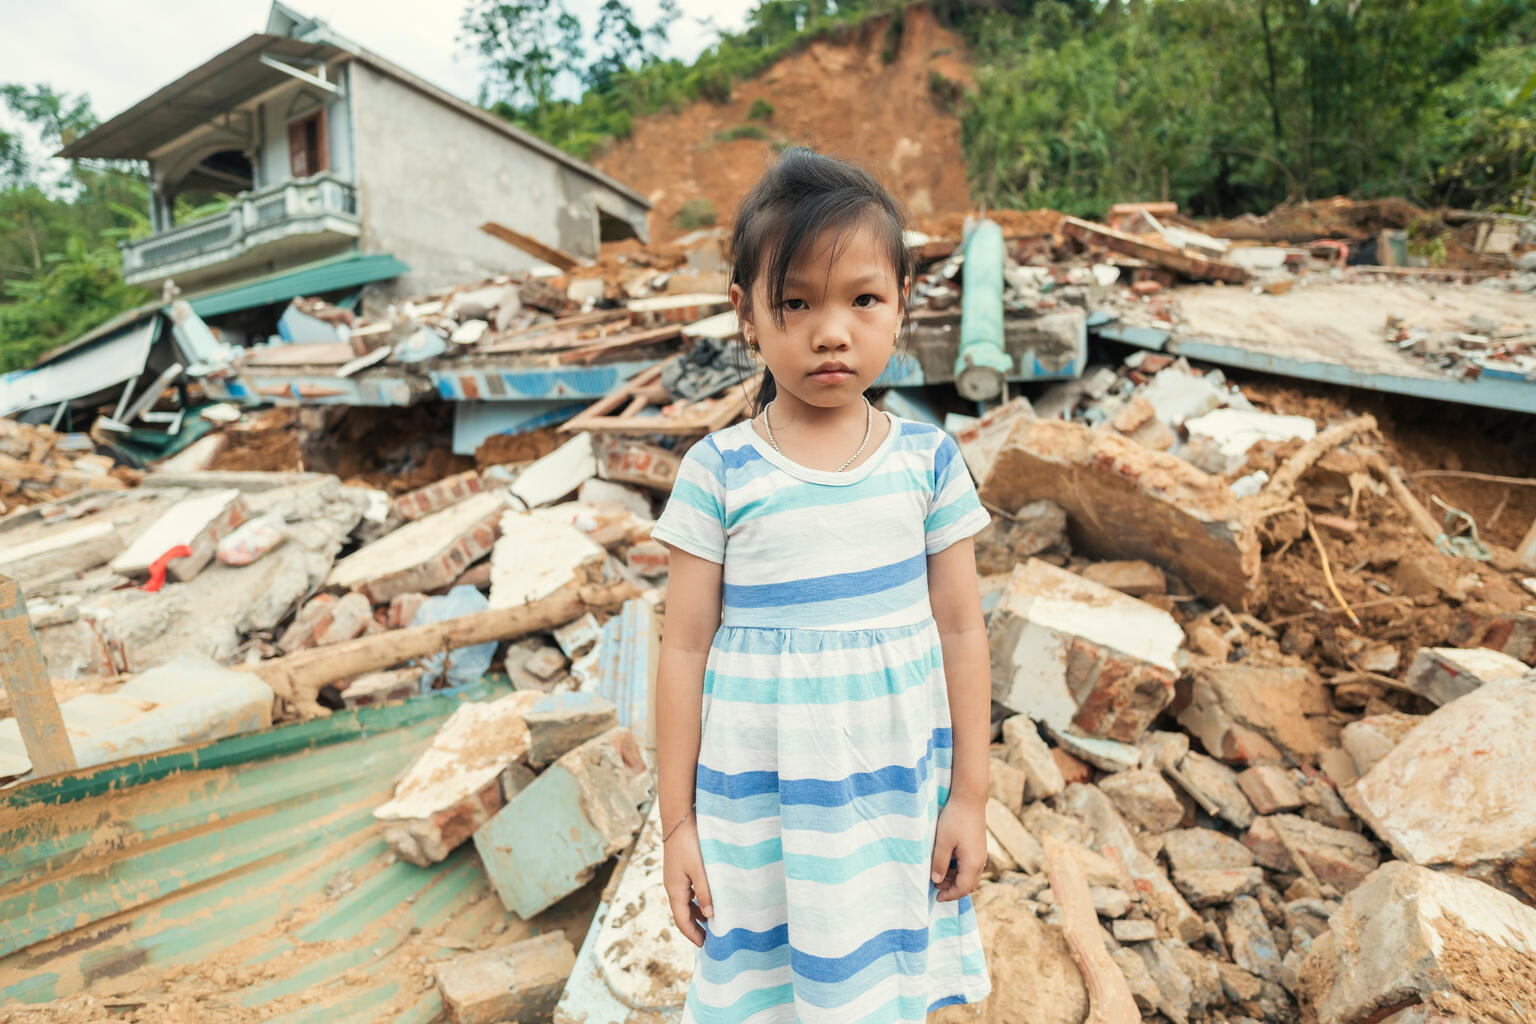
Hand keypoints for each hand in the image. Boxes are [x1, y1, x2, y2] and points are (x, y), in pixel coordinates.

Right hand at [662, 816, 713, 946]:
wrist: (679, 819)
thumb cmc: (690, 844)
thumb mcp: (700, 870)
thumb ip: (706, 893)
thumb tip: (710, 916)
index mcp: (675, 890)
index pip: (682, 919)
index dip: (692, 934)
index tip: (703, 945)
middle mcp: (672, 886)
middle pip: (682, 913)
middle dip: (694, 927)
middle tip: (709, 939)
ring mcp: (675, 878)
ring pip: (685, 903)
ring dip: (696, 914)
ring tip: (710, 923)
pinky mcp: (679, 869)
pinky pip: (687, 892)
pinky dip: (696, 901)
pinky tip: (707, 900)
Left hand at [931, 795, 985, 902]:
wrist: (969, 798)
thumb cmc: (955, 819)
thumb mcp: (943, 843)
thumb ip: (939, 864)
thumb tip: (936, 881)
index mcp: (973, 863)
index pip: (962, 889)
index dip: (949, 896)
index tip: (936, 897)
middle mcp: (980, 861)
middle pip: (969, 885)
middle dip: (953, 889)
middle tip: (936, 886)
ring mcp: (981, 853)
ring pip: (970, 875)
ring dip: (956, 879)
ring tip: (938, 873)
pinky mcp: (978, 846)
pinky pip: (971, 865)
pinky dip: (959, 870)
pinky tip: (947, 861)